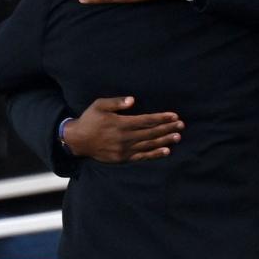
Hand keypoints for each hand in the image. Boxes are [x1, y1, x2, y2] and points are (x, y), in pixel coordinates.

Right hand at [63, 96, 183, 161]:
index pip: (146, 120)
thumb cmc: (90, 119)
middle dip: (167, 128)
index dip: (161, 118)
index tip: (174, 116)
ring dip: (165, 140)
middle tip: (181, 125)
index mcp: (120, 123)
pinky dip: (155, 154)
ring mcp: (124, 150)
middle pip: (151, 132)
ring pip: (149, 144)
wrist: (77, 141)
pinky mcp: (123, 158)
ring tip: (178, 137)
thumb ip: (116, 102)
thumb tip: (132, 100)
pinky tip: (166, 151)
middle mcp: (124, 138)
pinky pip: (142, 156)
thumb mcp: (99, 105)